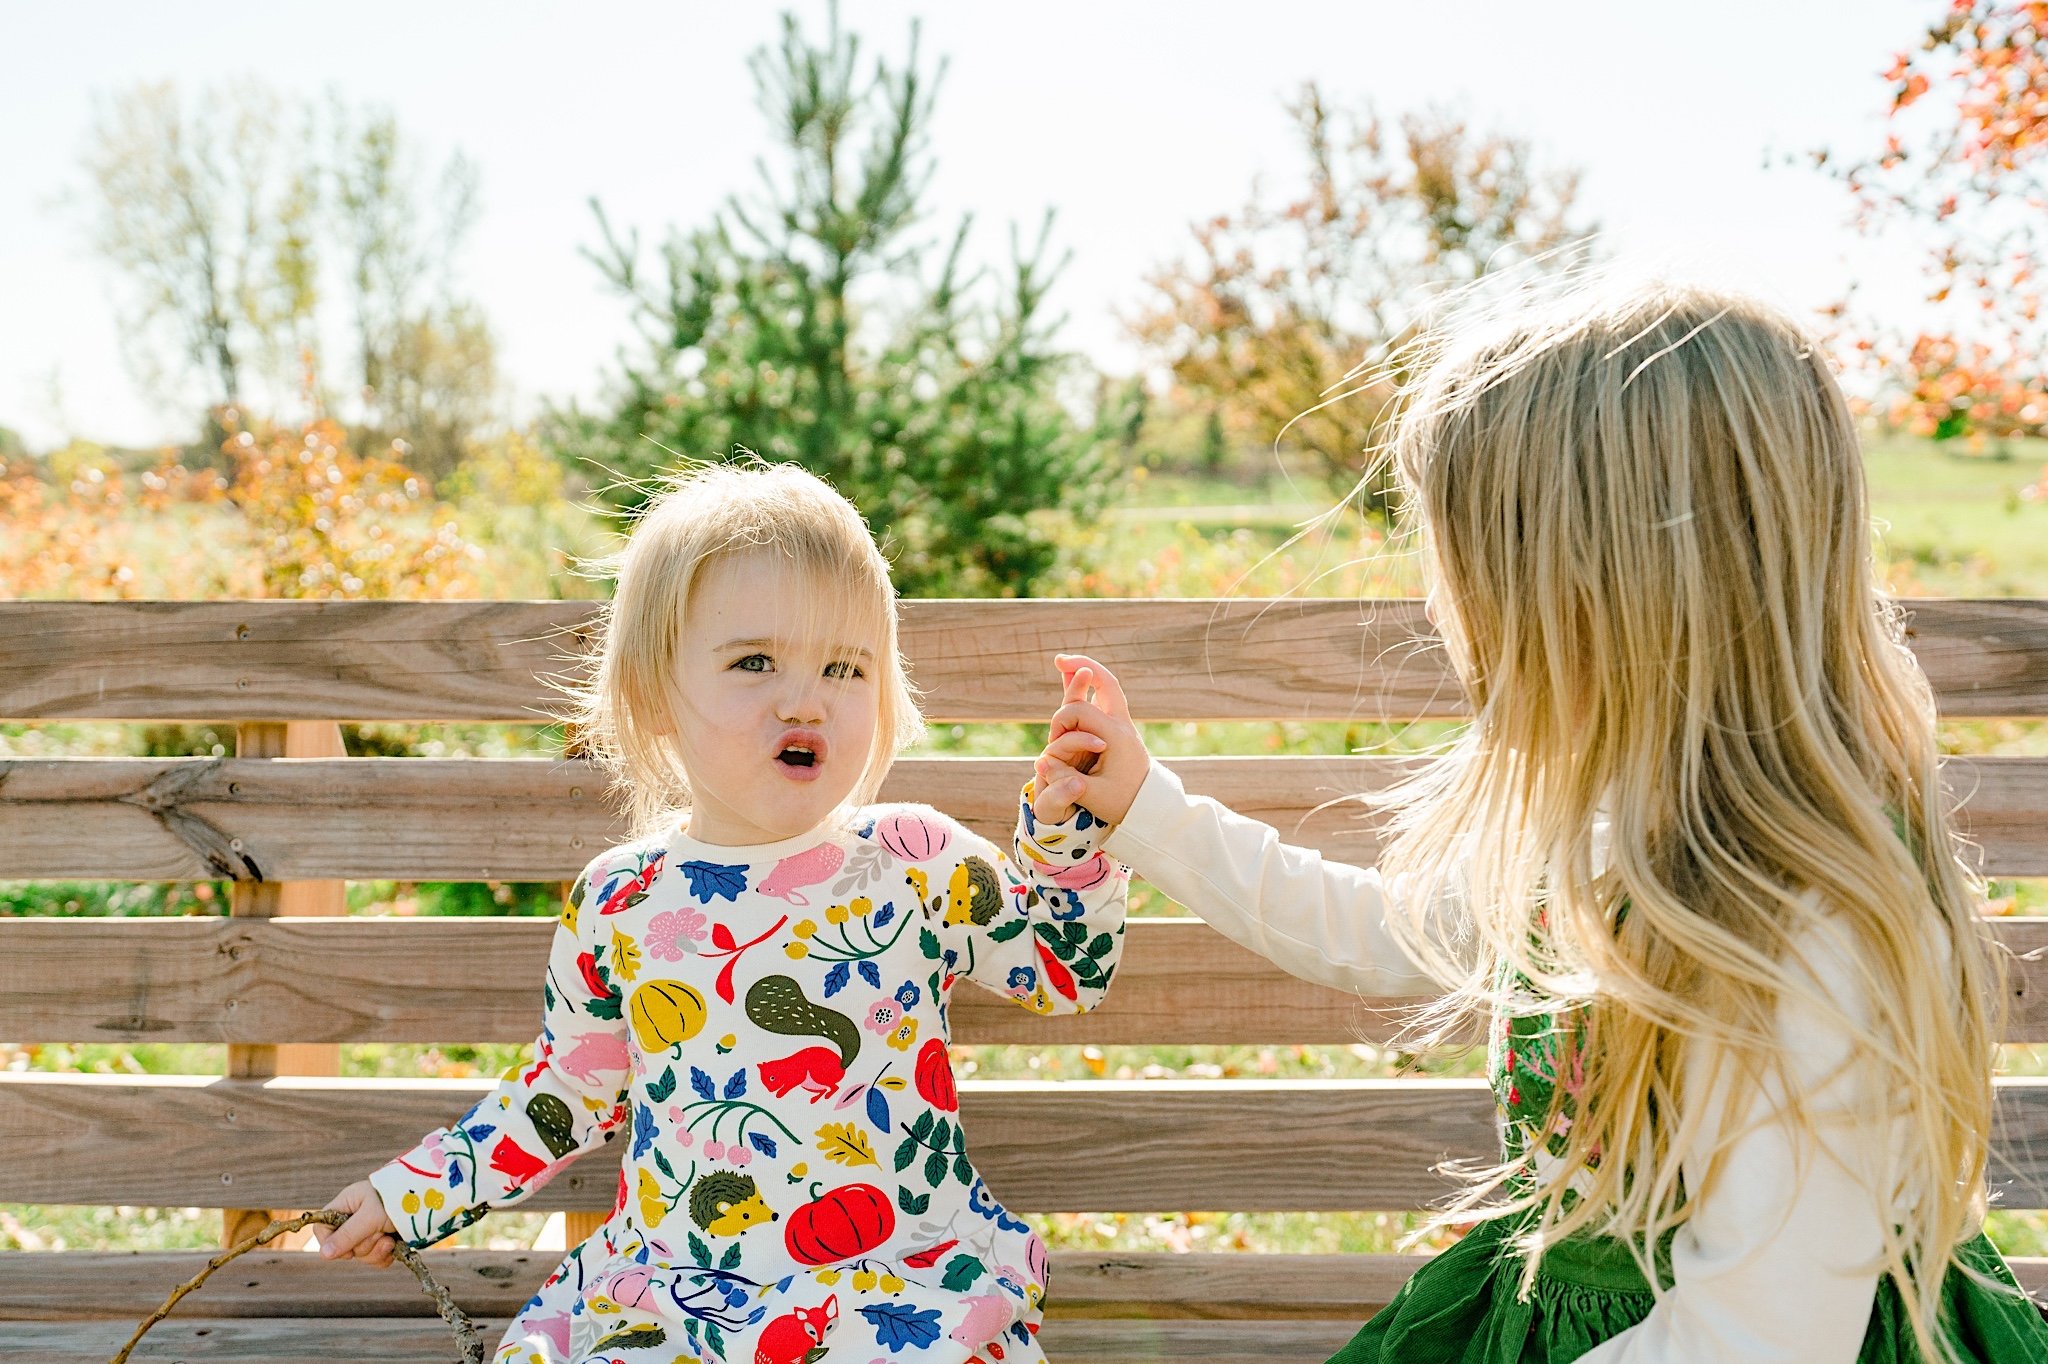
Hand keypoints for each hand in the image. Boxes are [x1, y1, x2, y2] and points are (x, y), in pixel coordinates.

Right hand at [312, 1179, 400, 1266]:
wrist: (429, 1197)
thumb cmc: (397, 1199)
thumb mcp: (370, 1216)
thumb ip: (348, 1235)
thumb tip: (323, 1255)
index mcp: (346, 1205)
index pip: (322, 1229)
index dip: (330, 1242)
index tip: (346, 1246)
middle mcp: (354, 1219)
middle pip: (343, 1248)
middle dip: (363, 1245)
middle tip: (379, 1231)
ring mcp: (369, 1231)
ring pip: (361, 1256)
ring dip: (375, 1251)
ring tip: (389, 1238)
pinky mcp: (384, 1241)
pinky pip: (375, 1260)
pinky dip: (385, 1256)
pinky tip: (395, 1245)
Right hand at [1032, 653, 1147, 826]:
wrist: (1151, 806)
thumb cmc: (1122, 803)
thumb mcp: (1092, 797)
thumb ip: (1065, 780)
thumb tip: (1040, 764)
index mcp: (1114, 737)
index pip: (1079, 712)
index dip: (1060, 721)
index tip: (1053, 741)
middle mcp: (1121, 723)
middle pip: (1102, 682)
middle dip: (1078, 671)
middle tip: (1059, 660)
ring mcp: (1123, 723)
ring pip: (1107, 685)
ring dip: (1087, 671)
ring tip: (1065, 660)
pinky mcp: (1121, 728)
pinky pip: (1107, 696)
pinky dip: (1093, 684)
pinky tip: (1080, 672)